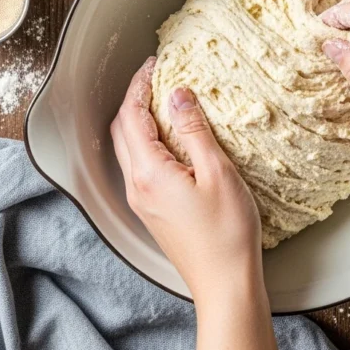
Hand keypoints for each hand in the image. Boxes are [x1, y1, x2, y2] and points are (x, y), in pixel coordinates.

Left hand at [110, 57, 262, 302]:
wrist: (225, 285)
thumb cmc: (226, 234)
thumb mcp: (217, 173)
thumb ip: (194, 131)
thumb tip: (178, 94)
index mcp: (149, 174)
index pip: (131, 116)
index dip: (139, 85)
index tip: (154, 64)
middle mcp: (137, 186)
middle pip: (122, 130)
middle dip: (134, 98)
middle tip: (155, 75)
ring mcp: (142, 200)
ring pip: (128, 147)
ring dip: (138, 118)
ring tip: (163, 98)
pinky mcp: (153, 210)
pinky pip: (140, 164)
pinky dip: (147, 139)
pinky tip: (170, 135)